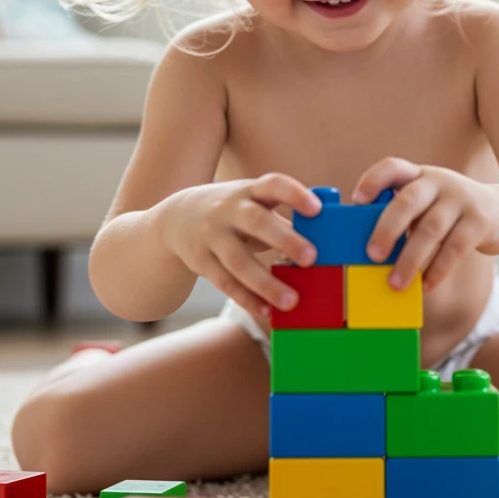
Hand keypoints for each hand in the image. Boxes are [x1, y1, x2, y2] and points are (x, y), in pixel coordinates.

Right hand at [160, 173, 321, 320]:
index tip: (317, 209)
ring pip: (239, 261)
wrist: (178, 218)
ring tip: (291, 301)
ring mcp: (212, 236)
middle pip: (256, 222)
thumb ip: (281, 218)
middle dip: (284, 239)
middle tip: (311, 258)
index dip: (294, 195)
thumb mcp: (252, 202)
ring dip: (266, 283)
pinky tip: (267, 312)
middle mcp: (228, 210)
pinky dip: (247, 299)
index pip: (273, 185)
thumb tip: (321, 243)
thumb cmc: (233, 211)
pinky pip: (225, 282)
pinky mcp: (201, 261)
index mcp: (249, 191)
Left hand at [351, 159, 498, 292]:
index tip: (357, 201)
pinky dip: (437, 270)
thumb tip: (372, 251)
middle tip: (372, 255)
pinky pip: (454, 248)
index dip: (373, 181)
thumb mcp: (429, 204)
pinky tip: (426, 285)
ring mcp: (462, 199)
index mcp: (419, 175)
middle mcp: (439, 181)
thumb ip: (405, 217)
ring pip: (430, 230)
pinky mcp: (480, 221)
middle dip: (387, 229)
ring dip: (410, 260)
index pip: (392, 168)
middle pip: (408, 201)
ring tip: (396, 284)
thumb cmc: (451, 213)